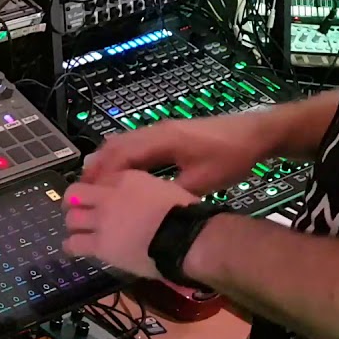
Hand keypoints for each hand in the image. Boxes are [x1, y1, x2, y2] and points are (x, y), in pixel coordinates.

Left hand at [62, 170, 198, 278]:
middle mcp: (108, 197)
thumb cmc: (184, 215)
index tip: (99, 198)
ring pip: (72, 218)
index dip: (97, 190)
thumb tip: (142, 198)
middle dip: (74, 202)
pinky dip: (71, 245)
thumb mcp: (165, 189)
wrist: (184, 239)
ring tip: (78, 231)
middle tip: (79, 211)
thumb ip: (146, 190)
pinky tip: (74, 248)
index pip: (100, 179)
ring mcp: (102, 221)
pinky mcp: (100, 245)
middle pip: (75, 194)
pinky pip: (74, 243)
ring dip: (73, 224)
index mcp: (126, 179)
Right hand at [82, 114, 273, 194]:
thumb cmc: (231, 156)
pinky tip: (118, 173)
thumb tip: (148, 208)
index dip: (103, 176)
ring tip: (93, 184)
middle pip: (115, 146)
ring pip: (122, 143)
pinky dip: (120, 158)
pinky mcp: (167, 133)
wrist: (257, 134)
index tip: (89, 195)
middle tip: (81, 191)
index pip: (121, 157)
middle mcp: (155, 131)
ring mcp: (160, 130)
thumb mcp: (204, 182)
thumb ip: (173, 192)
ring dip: (106, 161)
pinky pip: (134, 144)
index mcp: (161, 141)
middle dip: (96, 168)